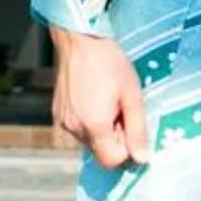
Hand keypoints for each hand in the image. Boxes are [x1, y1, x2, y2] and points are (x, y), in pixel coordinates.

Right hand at [52, 28, 149, 170]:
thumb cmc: (109, 62)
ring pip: (90, 140)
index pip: (112, 161)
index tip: (130, 125)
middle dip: (114, 138)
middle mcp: (74, 128)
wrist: (79, 39)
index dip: (126, 148)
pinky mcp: (57, 113)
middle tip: (120, 110)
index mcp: (94, 126)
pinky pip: (78, 128)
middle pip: (100, 151)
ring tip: (106, 101)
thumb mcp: (131, 95)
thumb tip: (143, 160)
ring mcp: (63, 121)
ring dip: (102, 129)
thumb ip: (138, 130)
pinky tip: (93, 98)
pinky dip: (89, 121)